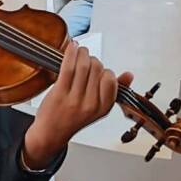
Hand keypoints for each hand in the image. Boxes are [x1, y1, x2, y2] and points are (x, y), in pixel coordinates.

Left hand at [24, 42, 131, 167]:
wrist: (51, 133)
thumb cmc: (72, 118)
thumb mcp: (98, 108)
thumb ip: (113, 90)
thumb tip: (129, 75)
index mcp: (103, 107)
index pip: (110, 79)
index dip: (104, 70)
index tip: (97, 70)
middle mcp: (91, 105)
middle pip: (97, 69)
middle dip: (91, 60)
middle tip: (84, 59)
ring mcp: (75, 100)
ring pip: (84, 66)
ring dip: (82, 53)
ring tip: (79, 51)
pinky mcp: (60, 93)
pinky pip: (68, 67)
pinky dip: (71, 53)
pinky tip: (72, 47)